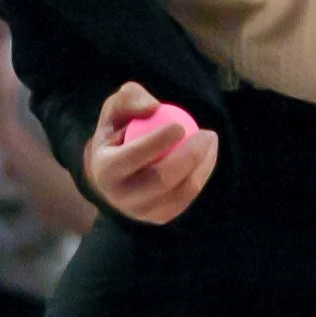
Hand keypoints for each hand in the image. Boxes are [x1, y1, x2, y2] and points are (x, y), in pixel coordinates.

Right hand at [83, 82, 217, 224]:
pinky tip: (208, 156)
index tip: (181, 126)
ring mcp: (141, 212)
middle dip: (190, 156)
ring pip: (180, 192)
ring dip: (203, 166)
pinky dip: (201, 176)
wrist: (113, 172)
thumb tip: (155, 108)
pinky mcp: (159, 217)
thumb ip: (131, 99)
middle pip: (162, 179)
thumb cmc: (118, 132)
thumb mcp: (116, 109)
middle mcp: (120, 197)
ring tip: (211, 140)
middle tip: (207, 134)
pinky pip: (187, 198)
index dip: (158, 141)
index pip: (133, 156)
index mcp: (104, 170)